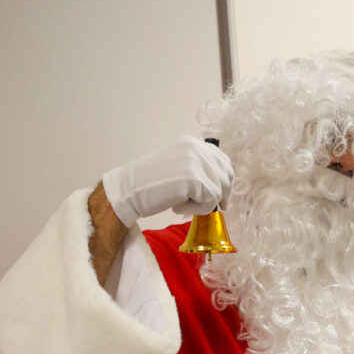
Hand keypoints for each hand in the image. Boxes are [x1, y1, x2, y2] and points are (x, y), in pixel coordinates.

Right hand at [101, 135, 234, 227]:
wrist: (127, 190)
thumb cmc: (149, 183)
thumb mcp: (177, 165)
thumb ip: (197, 167)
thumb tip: (223, 184)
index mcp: (192, 143)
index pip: (223, 161)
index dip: (225, 181)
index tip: (220, 198)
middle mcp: (196, 148)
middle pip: (226, 176)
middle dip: (219, 195)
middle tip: (203, 206)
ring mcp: (196, 162)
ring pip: (219, 191)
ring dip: (203, 204)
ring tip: (182, 203)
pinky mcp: (194, 179)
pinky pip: (210, 202)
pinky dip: (196, 210)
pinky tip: (178, 206)